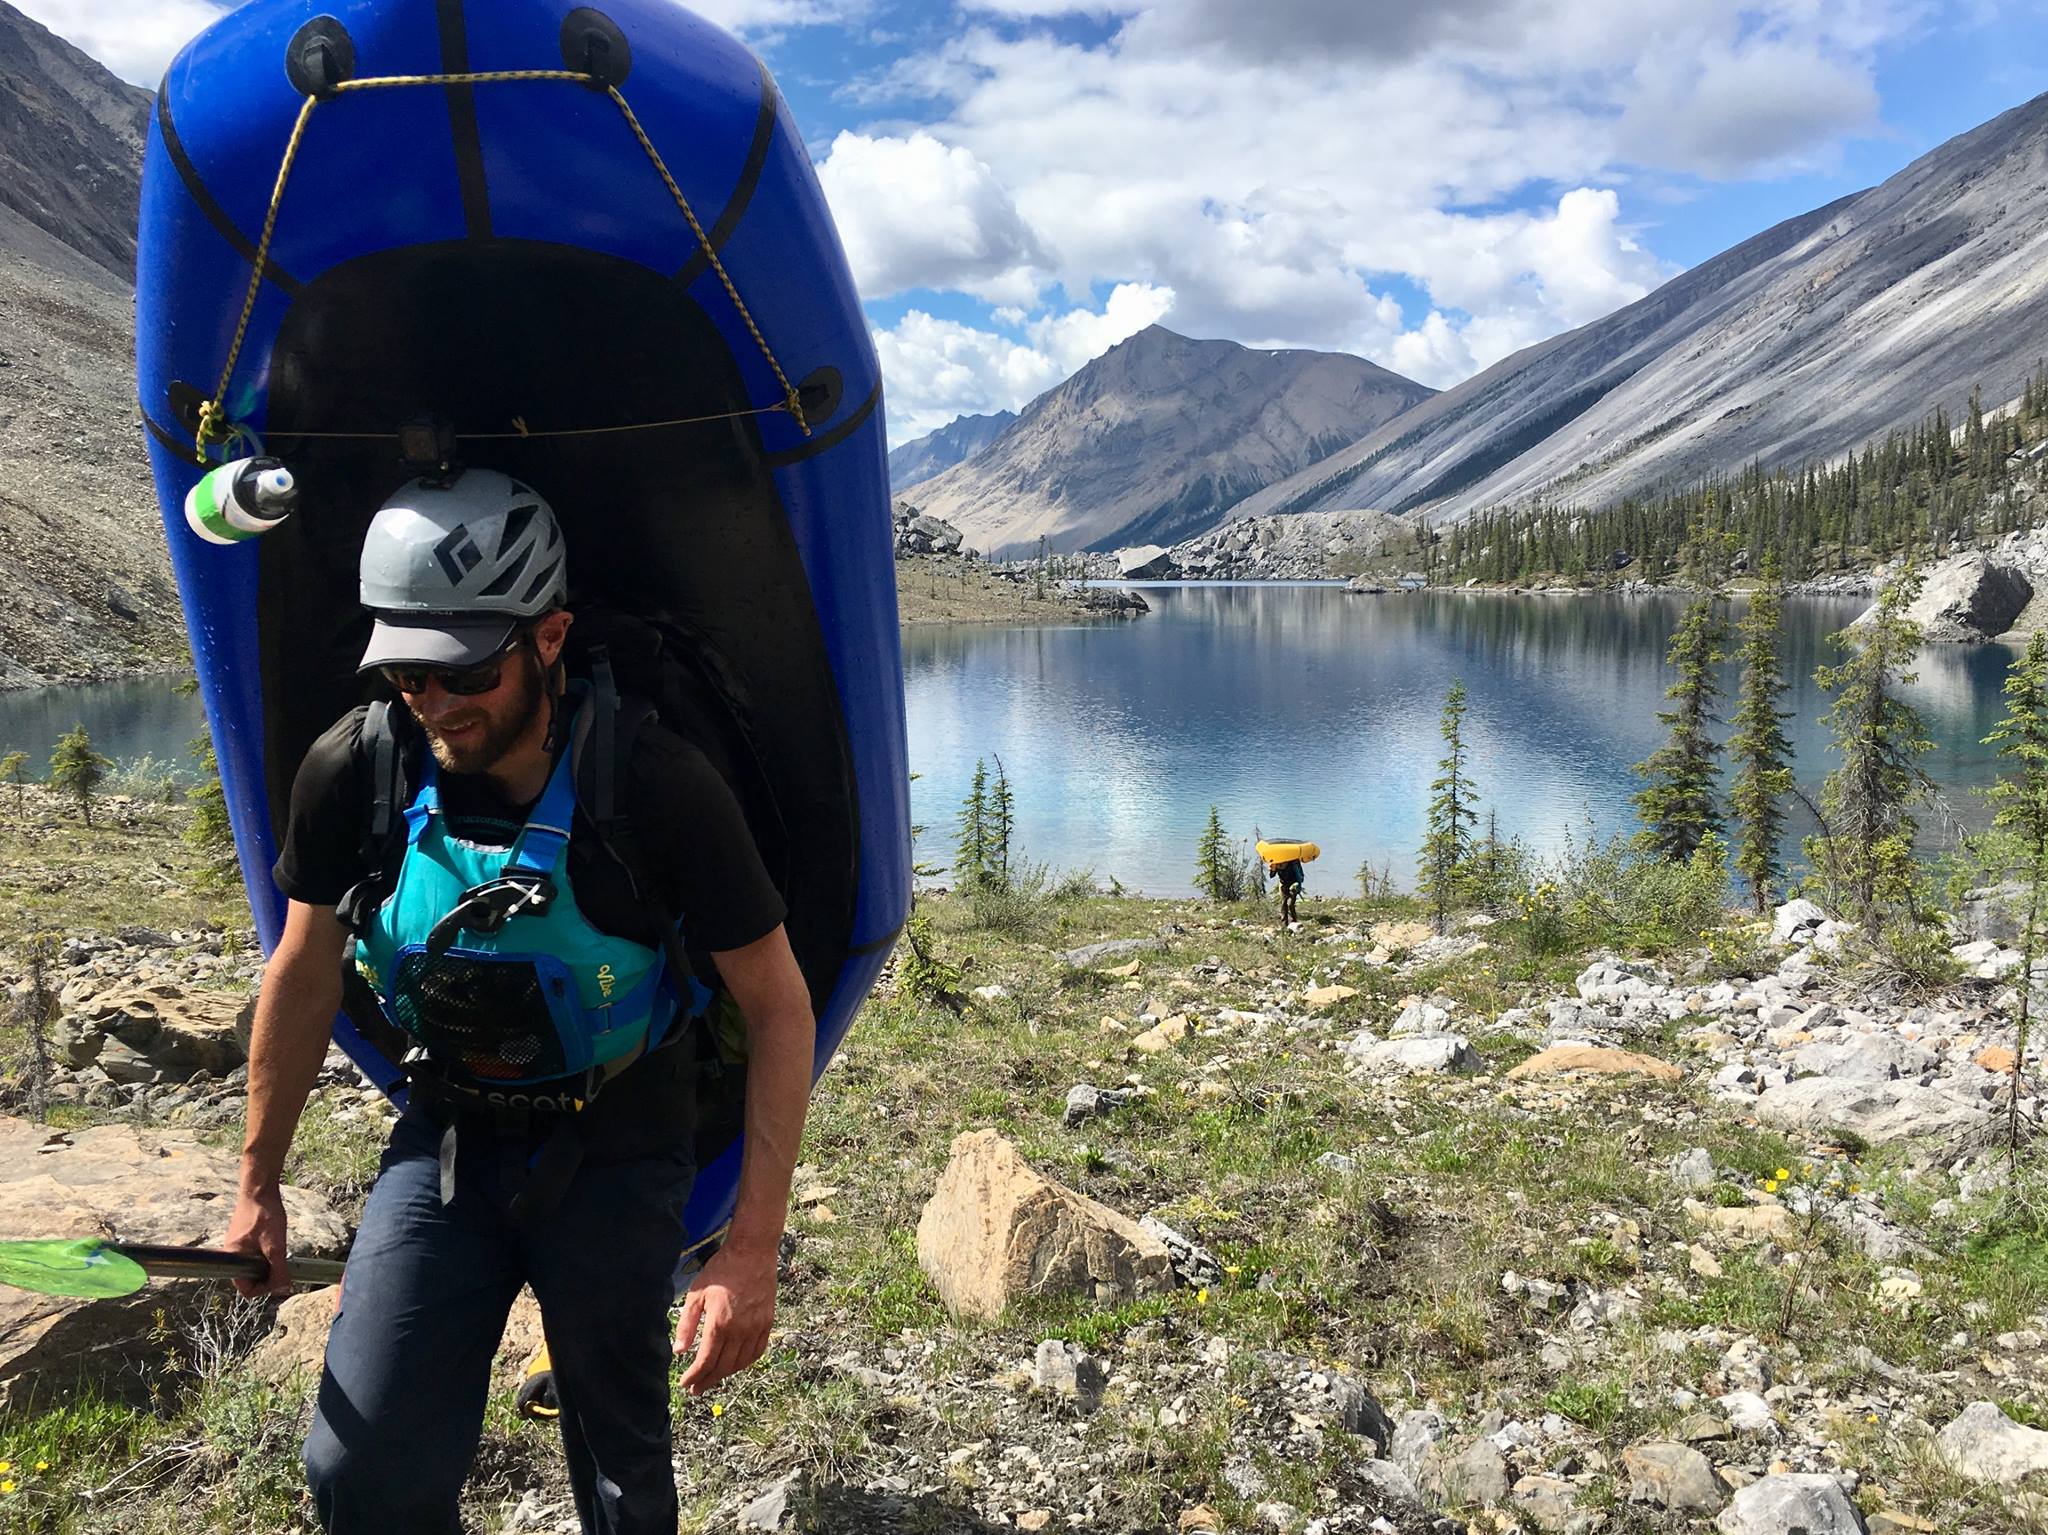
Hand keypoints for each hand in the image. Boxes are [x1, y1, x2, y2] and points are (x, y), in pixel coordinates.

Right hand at [224, 1184, 290, 1297]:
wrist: (260, 1188)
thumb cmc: (264, 1215)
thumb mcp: (275, 1245)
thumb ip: (279, 1269)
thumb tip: (283, 1291)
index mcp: (232, 1259)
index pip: (246, 1289)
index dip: (265, 1288)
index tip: (280, 1278)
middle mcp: (231, 1255)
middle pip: (251, 1278)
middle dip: (269, 1275)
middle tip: (282, 1261)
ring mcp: (238, 1246)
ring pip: (255, 1266)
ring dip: (270, 1263)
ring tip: (279, 1248)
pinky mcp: (245, 1238)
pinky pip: (256, 1255)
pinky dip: (268, 1253)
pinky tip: (276, 1241)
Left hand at [673, 1241, 777, 1394]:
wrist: (752, 1252)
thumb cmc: (721, 1270)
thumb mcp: (696, 1294)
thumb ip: (686, 1325)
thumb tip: (679, 1352)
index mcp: (720, 1324)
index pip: (705, 1362)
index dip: (694, 1377)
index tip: (685, 1384)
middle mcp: (740, 1330)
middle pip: (723, 1367)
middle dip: (707, 1381)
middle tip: (696, 1389)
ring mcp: (757, 1327)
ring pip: (741, 1363)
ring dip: (725, 1374)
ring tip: (713, 1378)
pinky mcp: (767, 1322)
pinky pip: (757, 1351)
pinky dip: (745, 1363)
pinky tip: (736, 1364)